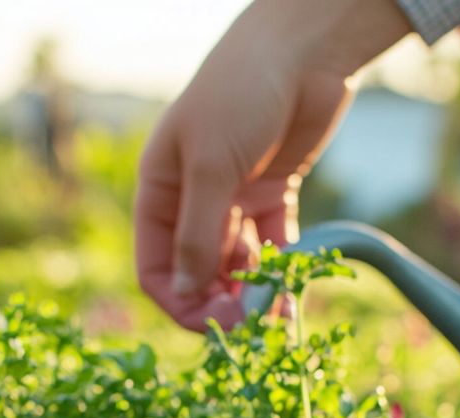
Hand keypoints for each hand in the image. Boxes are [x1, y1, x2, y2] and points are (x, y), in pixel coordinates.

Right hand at [134, 0, 409, 331]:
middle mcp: (192, 200)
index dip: (179, 302)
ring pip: (236, 265)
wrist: (302, 48)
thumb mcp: (210, 165)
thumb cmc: (241, 92)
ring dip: (253, 292)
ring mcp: (232, 199)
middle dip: (220, 303)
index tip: (212, 327)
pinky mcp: (272, 195)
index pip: (156, 267)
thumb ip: (197, 233)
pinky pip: (271, 247)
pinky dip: (280, 269)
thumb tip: (184, 292)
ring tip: (276, 313)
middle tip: (251, 327)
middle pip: (197, 272)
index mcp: (159, 190)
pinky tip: (293, 289)